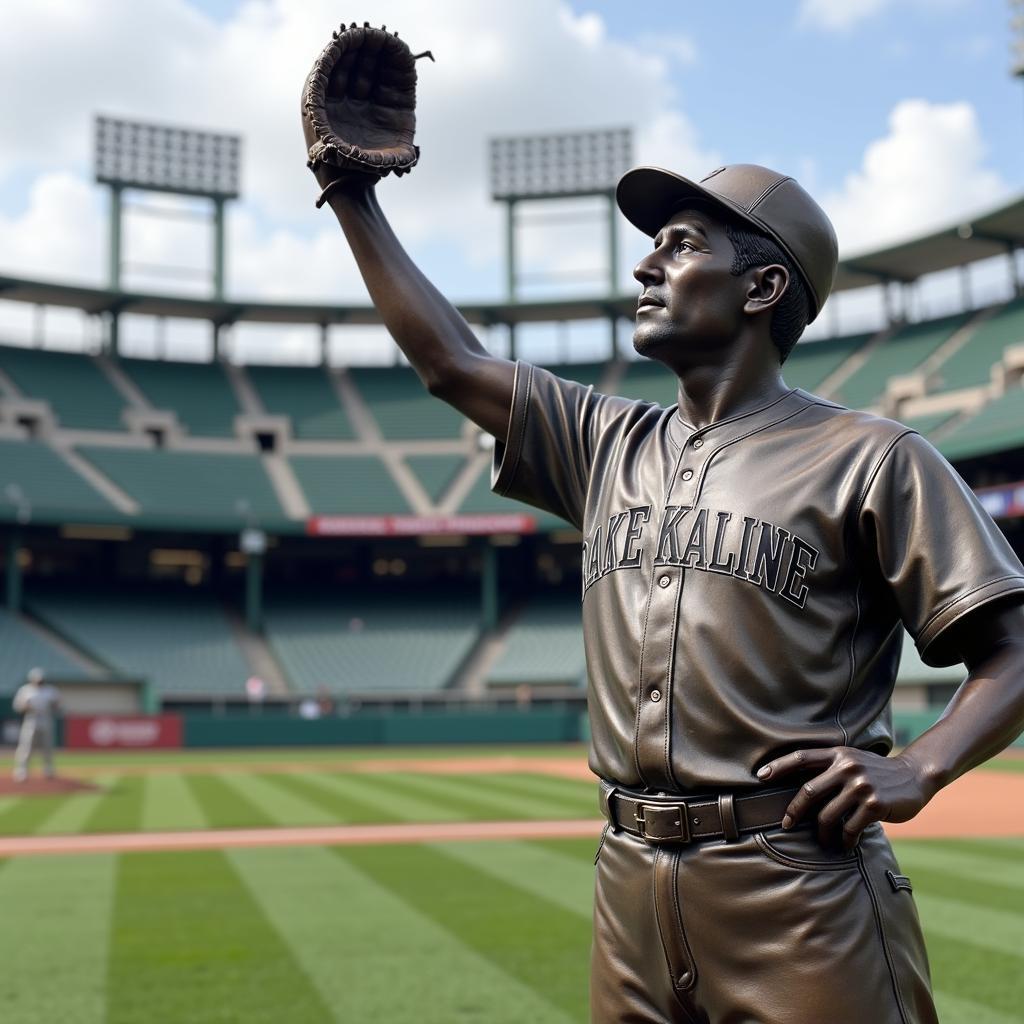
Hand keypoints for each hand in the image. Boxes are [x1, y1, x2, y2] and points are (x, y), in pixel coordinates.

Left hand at [755, 747, 936, 850]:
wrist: (915, 775)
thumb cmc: (878, 772)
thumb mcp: (852, 761)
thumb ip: (831, 769)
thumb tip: (803, 791)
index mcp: (837, 754)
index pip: (801, 757)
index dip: (779, 766)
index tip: (760, 776)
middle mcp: (846, 767)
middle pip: (808, 791)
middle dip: (794, 811)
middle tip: (786, 824)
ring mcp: (860, 785)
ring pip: (827, 815)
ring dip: (823, 833)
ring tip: (825, 842)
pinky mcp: (873, 804)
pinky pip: (849, 828)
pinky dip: (845, 840)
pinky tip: (846, 844)